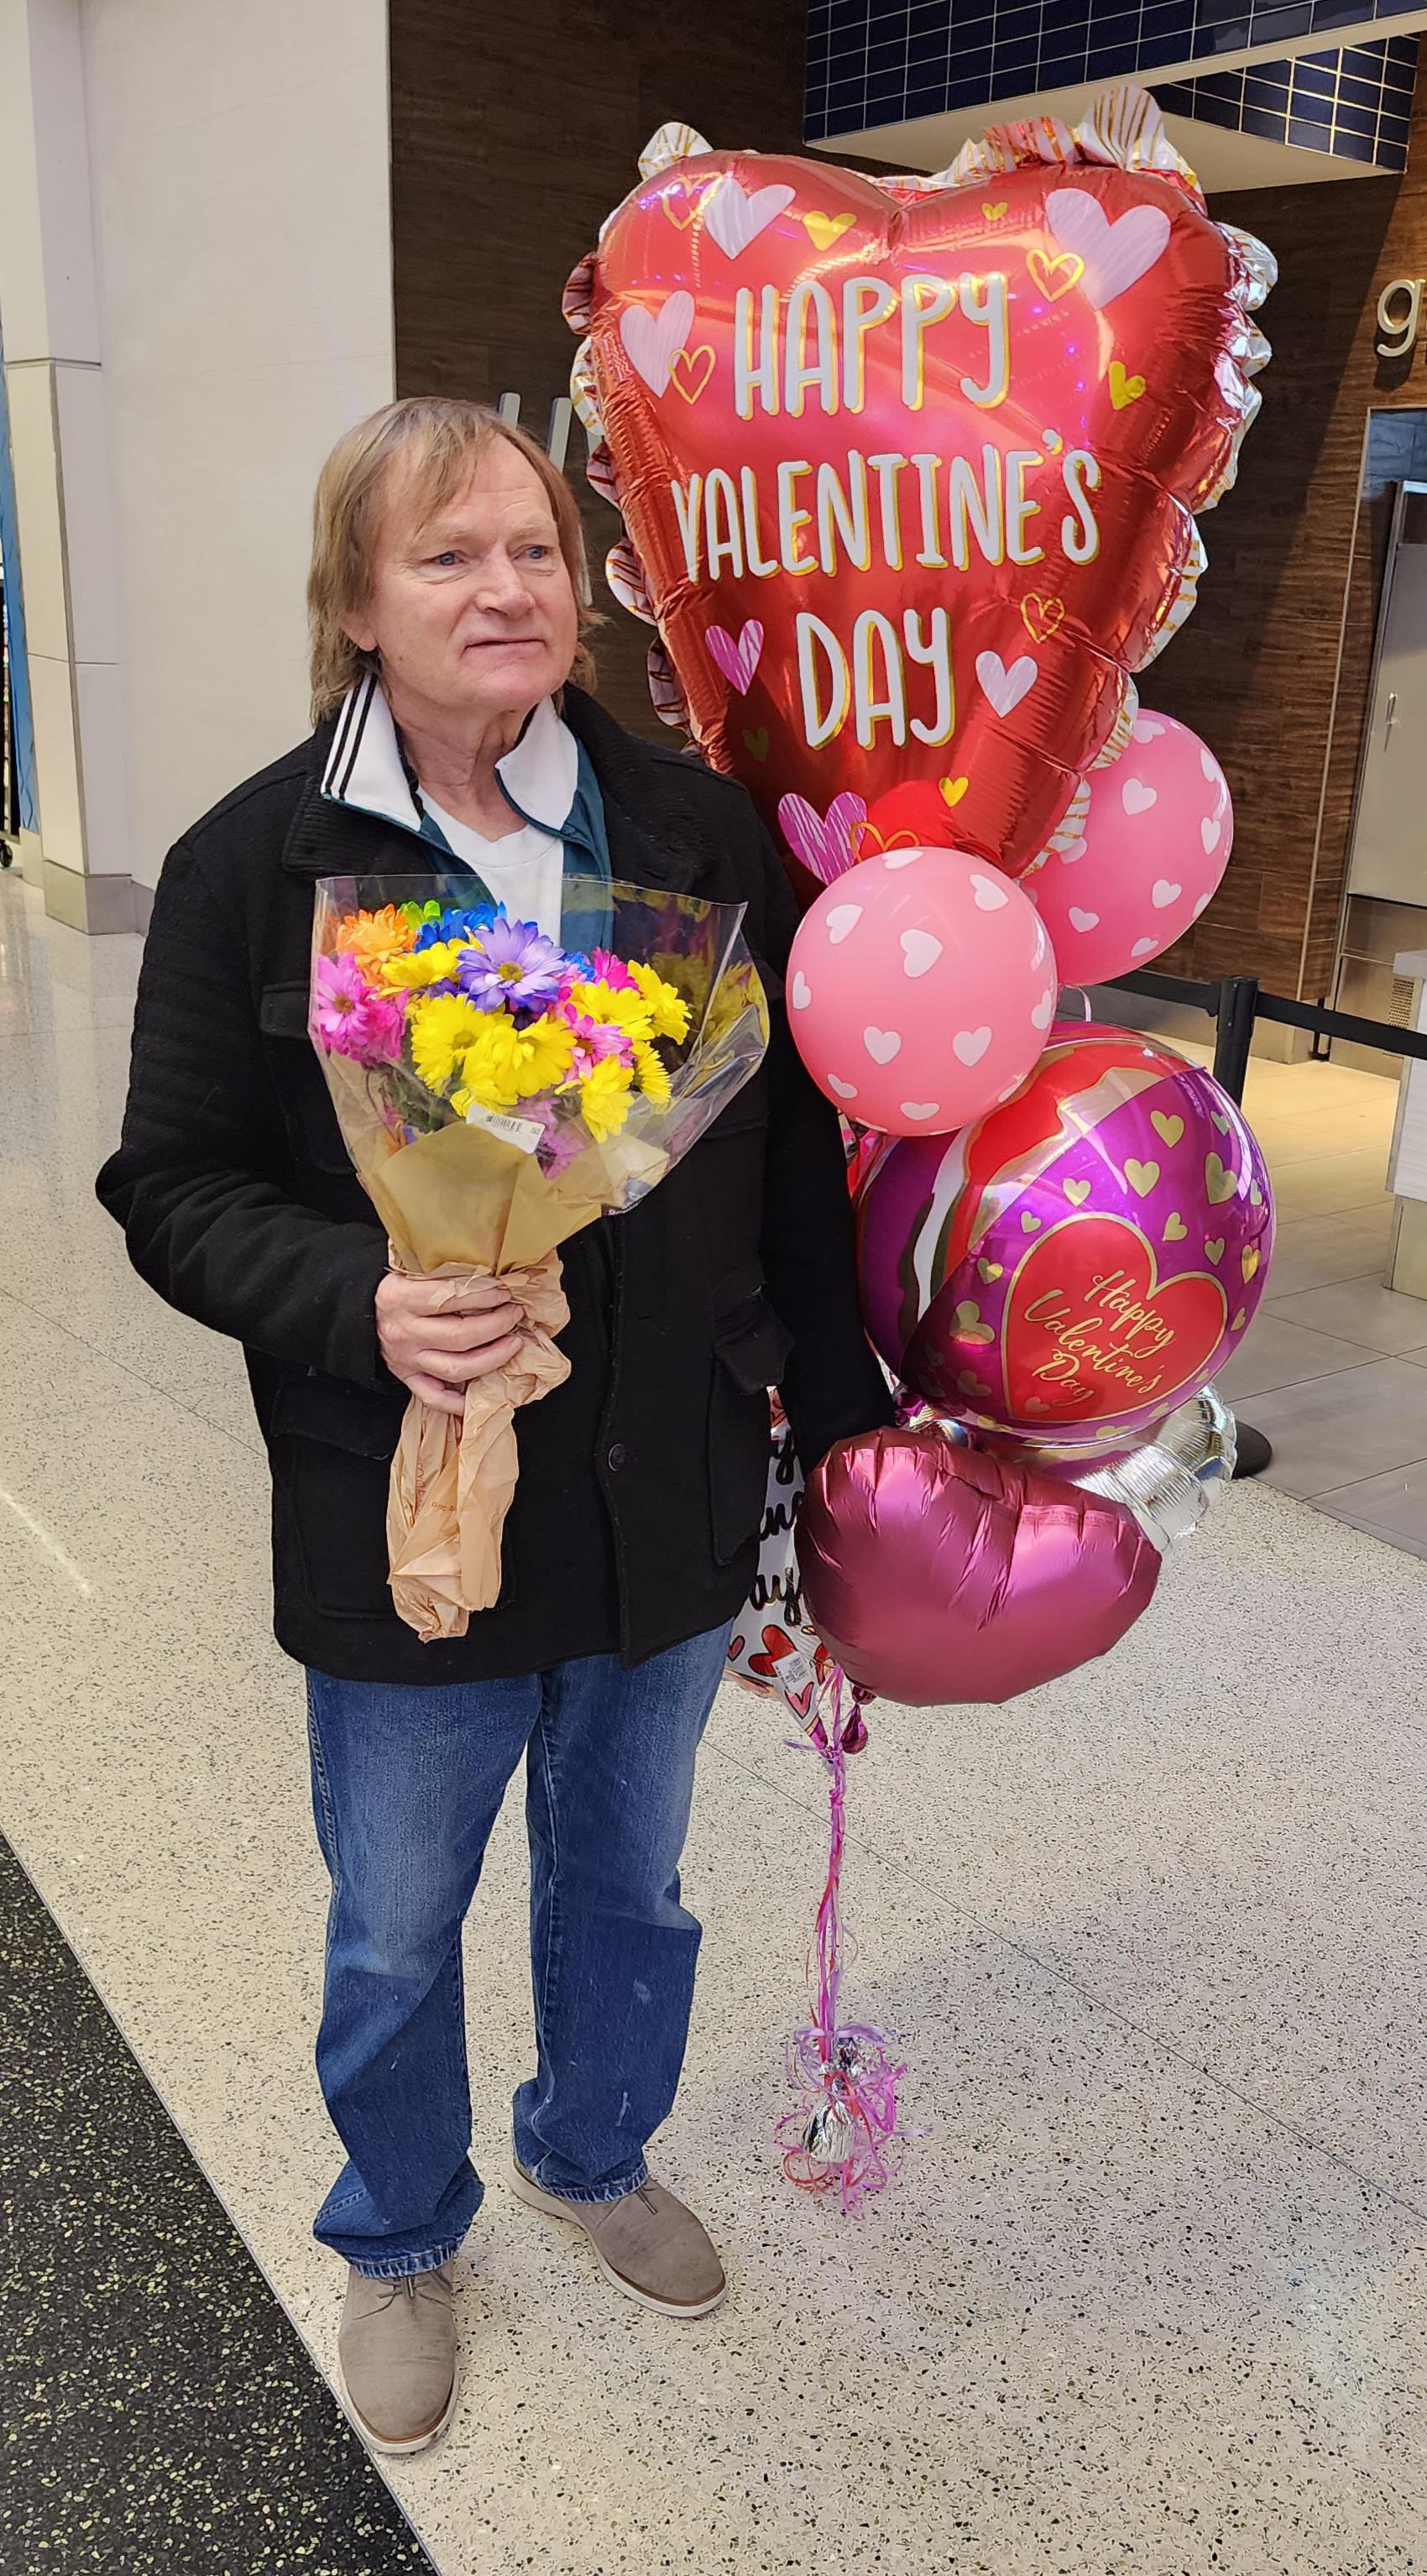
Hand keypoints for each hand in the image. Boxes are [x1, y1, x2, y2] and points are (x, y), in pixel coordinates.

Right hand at [376, 1270, 524, 1416]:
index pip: (449, 1298)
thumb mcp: (409, 1270)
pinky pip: (434, 1398)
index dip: (482, 1295)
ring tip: (513, 1344)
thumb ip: (442, 1273)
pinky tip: (483, 1395)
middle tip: (515, 1315)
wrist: (358, 1314)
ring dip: (491, 1359)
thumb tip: (488, 1273)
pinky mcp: (407, 1378)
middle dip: (495, 1325)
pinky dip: (459, 1403)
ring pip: (455, 1369)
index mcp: (400, 1298)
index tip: (504, 1291)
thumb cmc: (394, 1288)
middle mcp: (403, 1332)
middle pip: (459, 1336)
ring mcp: (406, 1360)